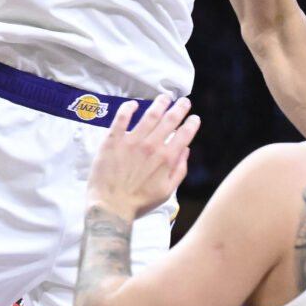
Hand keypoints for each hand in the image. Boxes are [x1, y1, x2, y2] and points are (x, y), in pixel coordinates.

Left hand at [88, 98, 198, 218]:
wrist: (110, 207)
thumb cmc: (138, 203)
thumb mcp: (167, 191)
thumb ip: (179, 170)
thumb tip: (186, 151)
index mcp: (166, 159)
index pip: (184, 135)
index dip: (191, 124)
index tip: (194, 118)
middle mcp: (151, 146)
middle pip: (169, 120)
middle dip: (179, 108)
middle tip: (184, 101)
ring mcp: (131, 142)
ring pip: (149, 115)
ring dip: (159, 104)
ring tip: (165, 97)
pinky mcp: (113, 141)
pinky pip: (121, 118)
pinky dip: (128, 108)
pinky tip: (133, 104)